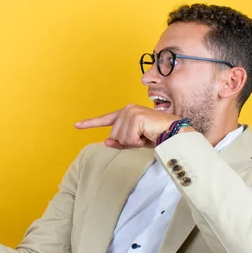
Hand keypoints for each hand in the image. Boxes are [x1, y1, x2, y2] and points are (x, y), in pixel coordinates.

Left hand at [75, 104, 194, 149]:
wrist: (174, 133)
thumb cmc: (157, 135)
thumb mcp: (135, 141)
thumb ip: (120, 141)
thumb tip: (106, 142)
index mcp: (126, 113)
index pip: (105, 120)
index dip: (90, 123)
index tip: (77, 125)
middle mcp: (126, 110)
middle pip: (114, 136)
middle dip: (128, 142)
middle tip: (144, 137)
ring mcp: (130, 112)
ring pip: (120, 139)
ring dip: (134, 142)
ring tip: (147, 136)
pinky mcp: (135, 118)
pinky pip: (128, 140)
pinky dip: (138, 143)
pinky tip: (148, 135)